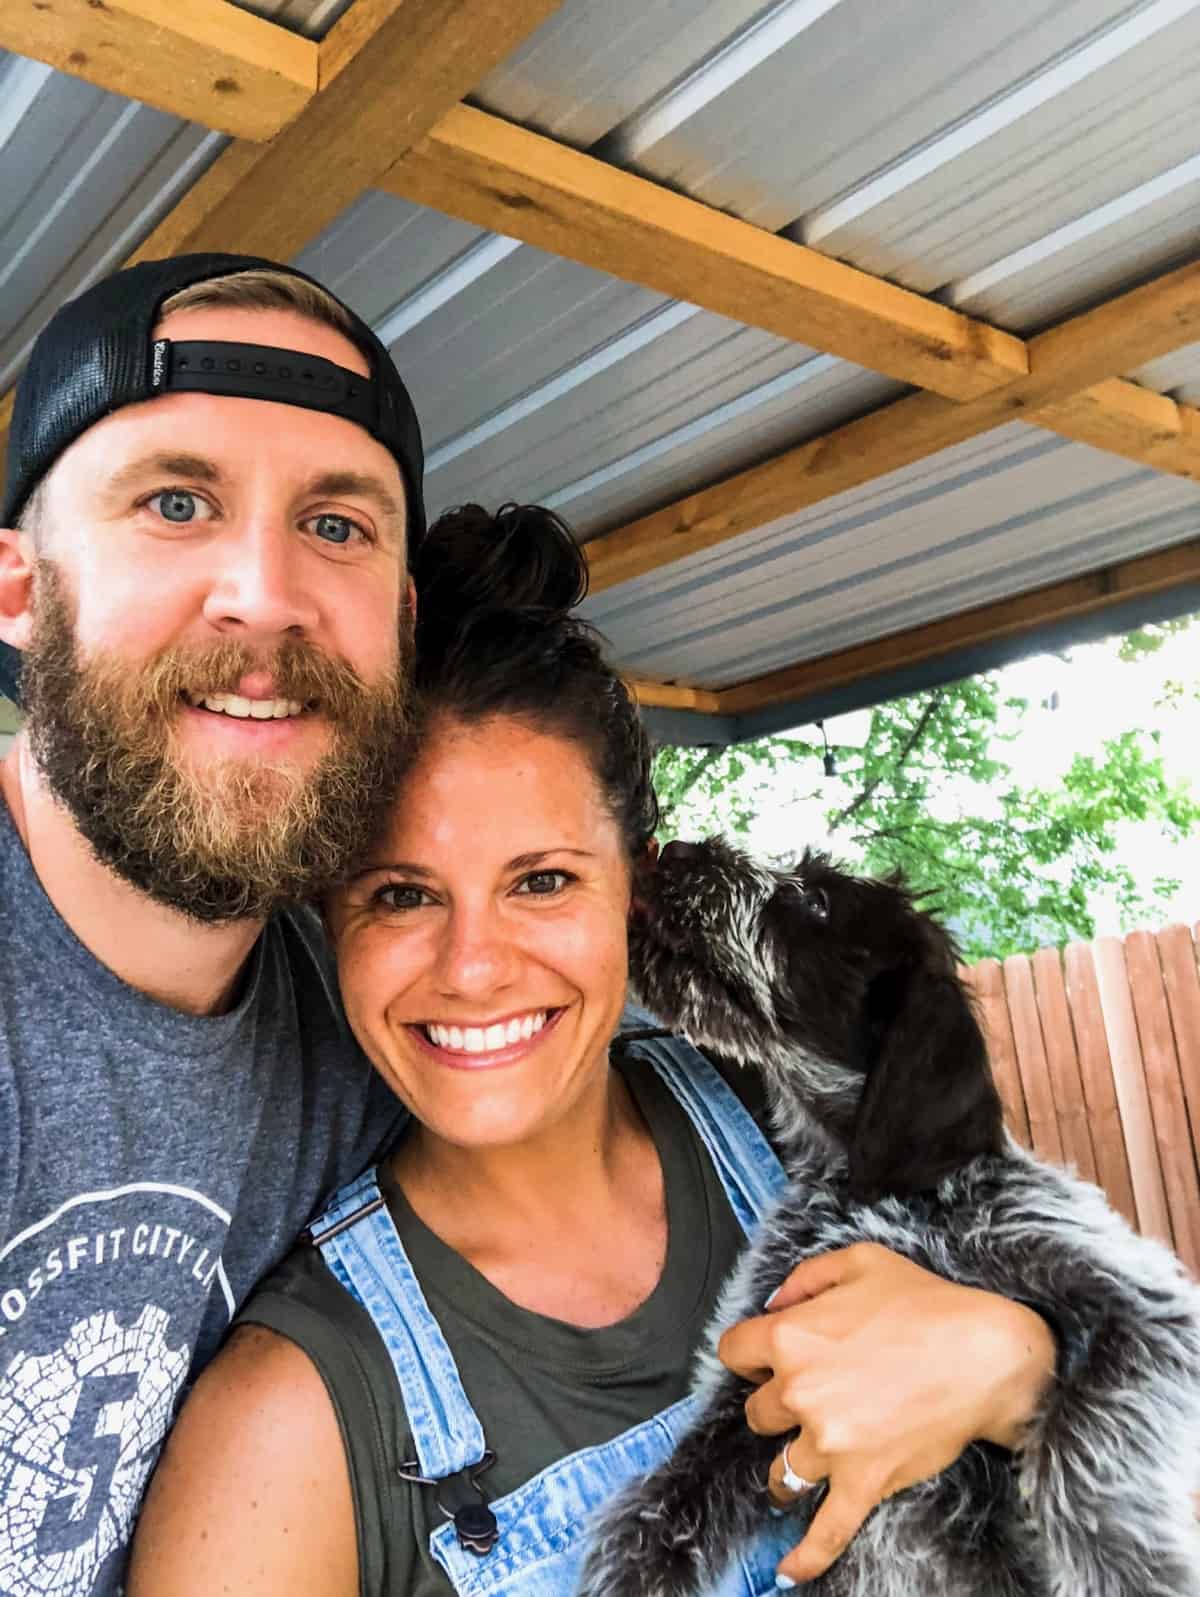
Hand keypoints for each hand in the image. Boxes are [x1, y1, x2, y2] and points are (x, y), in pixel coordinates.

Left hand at [718, 1243, 1055, 1584]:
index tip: (765, 1357)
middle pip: (758, 1411)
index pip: (734, 1352)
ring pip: (782, 1467)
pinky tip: (787, 1573)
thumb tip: (773, 1304)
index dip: (749, 1354)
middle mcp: (800, 1391)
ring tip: (802, 1460)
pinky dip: (806, 1556)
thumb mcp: (861, 1260)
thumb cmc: (927, 1302)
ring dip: (788, 1463)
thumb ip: (806, 1277)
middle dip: (777, 1404)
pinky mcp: (863, 1481)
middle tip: (809, 1396)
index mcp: (791, 1337)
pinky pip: (826, 1530)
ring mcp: (830, 1442)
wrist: (985, 1354)